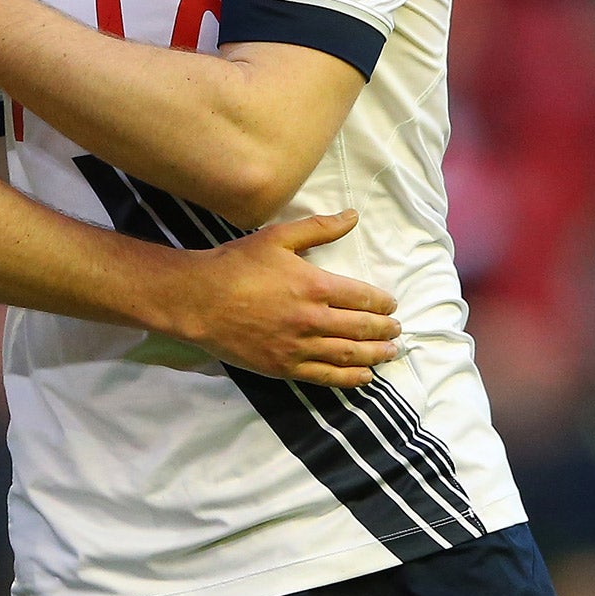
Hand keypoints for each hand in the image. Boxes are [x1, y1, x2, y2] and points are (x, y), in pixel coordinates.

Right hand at [169, 211, 402, 386]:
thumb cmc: (235, 265)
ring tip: (389, 352)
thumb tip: (353, 216)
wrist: (197, 300)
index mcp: (315, 286)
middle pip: (361, 328)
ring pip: (349, 355)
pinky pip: (326, 377)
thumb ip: (318, 228)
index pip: (363, 297)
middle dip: (385, 329)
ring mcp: (299, 347)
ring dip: (375, 354)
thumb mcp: (277, 237)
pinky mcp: (284, 368)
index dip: (382, 303)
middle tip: (397, 329)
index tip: (391, 304)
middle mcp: (313, 320)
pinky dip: (350, 379)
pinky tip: (364, 377)